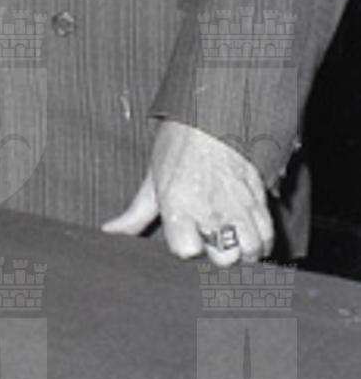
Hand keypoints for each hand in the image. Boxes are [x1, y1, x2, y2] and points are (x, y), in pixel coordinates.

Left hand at [101, 119, 273, 264]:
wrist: (210, 119)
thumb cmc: (177, 148)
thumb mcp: (152, 180)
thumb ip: (135, 214)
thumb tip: (111, 231)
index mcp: (179, 205)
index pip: (186, 252)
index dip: (185, 248)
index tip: (184, 235)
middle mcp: (210, 209)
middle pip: (224, 260)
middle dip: (217, 254)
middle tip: (209, 237)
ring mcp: (238, 206)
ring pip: (251, 252)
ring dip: (242, 250)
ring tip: (229, 237)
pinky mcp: (260, 200)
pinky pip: (268, 237)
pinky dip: (261, 242)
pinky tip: (247, 232)